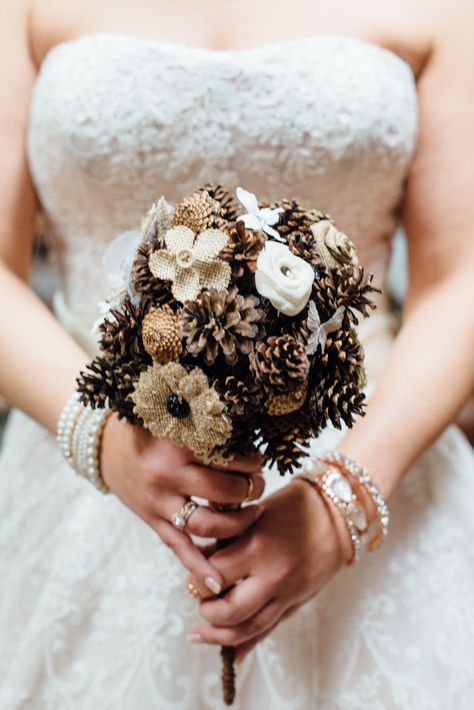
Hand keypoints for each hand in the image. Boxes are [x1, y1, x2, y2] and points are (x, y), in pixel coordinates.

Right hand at [100, 412, 264, 595]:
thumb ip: (206, 431)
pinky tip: (217, 582)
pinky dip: (198, 566)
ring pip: (206, 523)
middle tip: (259, 485)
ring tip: (254, 514)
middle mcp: (168, 475)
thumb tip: (249, 439)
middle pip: (222, 491)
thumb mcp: (176, 422)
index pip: (227, 457)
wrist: (105, 447)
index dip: (250, 461)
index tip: (258, 460)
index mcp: (178, 444)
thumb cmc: (150, 431)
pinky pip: (179, 547)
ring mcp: (158, 501)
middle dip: (249, 490)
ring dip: (237, 524)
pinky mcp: (152, 520)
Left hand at [186, 478, 349, 659]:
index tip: (192, 577)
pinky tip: (230, 653)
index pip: (214, 577)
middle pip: (229, 611)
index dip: (198, 581)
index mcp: (258, 547)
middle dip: (207, 612)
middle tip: (200, 602)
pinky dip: (246, 644)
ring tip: (201, 633)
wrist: (337, 515)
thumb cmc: (293, 506)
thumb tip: (199, 563)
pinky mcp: (297, 603)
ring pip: (248, 630)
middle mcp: (273, 575)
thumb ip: (228, 541)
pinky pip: (268, 630)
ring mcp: (288, 593)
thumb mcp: (255, 515)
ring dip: (220, 636)